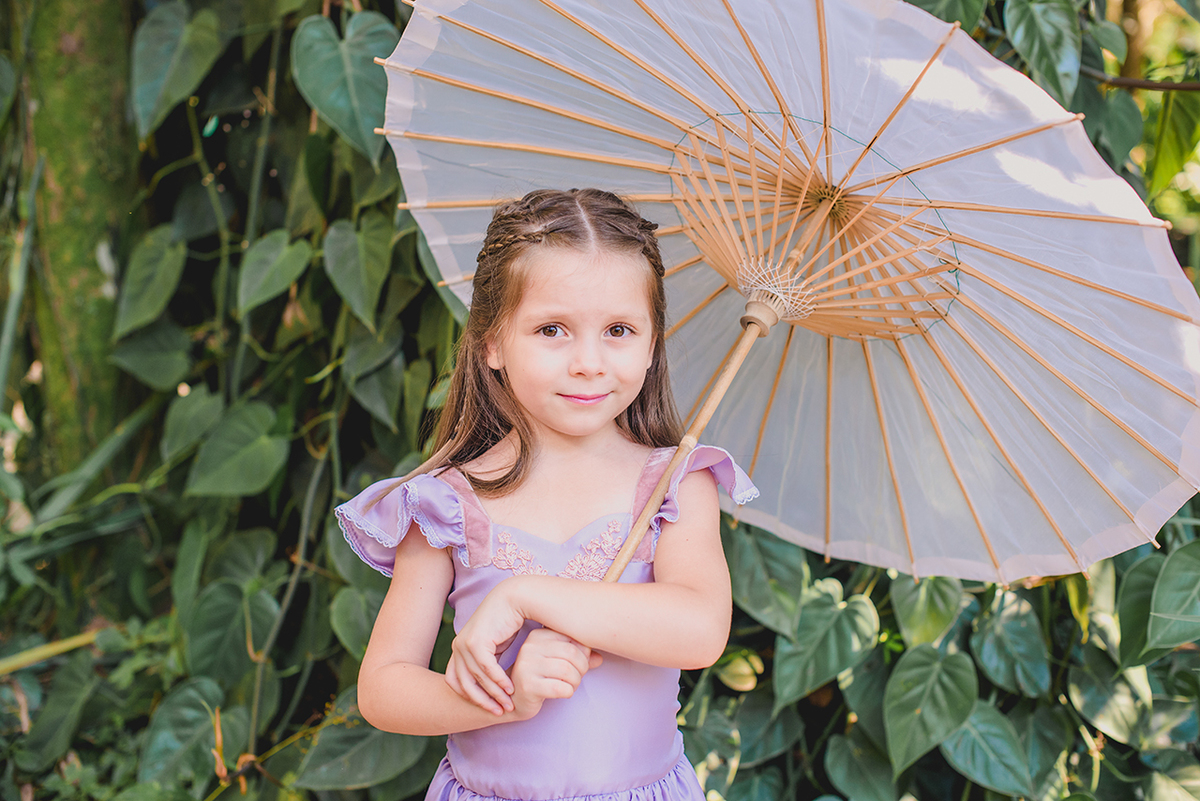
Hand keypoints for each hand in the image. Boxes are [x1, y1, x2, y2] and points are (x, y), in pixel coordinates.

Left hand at [444, 580, 528, 713]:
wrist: (513, 599)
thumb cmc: (507, 623)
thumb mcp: (494, 647)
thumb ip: (488, 664)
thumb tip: (490, 684)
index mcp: (458, 650)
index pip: (456, 682)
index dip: (471, 698)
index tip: (489, 707)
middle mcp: (457, 647)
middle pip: (465, 685)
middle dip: (483, 701)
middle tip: (500, 712)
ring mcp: (464, 644)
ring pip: (477, 679)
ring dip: (494, 694)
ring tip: (509, 704)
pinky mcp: (476, 642)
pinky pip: (487, 669)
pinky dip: (499, 681)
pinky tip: (511, 688)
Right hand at [508, 628, 602, 720]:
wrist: (514, 699)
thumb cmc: (540, 677)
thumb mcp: (558, 662)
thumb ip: (579, 656)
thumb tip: (600, 658)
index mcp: (538, 635)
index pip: (572, 637)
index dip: (583, 652)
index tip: (580, 662)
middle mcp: (530, 647)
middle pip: (572, 653)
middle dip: (582, 668)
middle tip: (578, 676)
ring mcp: (527, 666)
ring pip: (568, 671)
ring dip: (576, 682)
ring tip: (571, 685)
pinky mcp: (528, 686)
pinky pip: (560, 688)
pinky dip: (568, 692)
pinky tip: (563, 692)